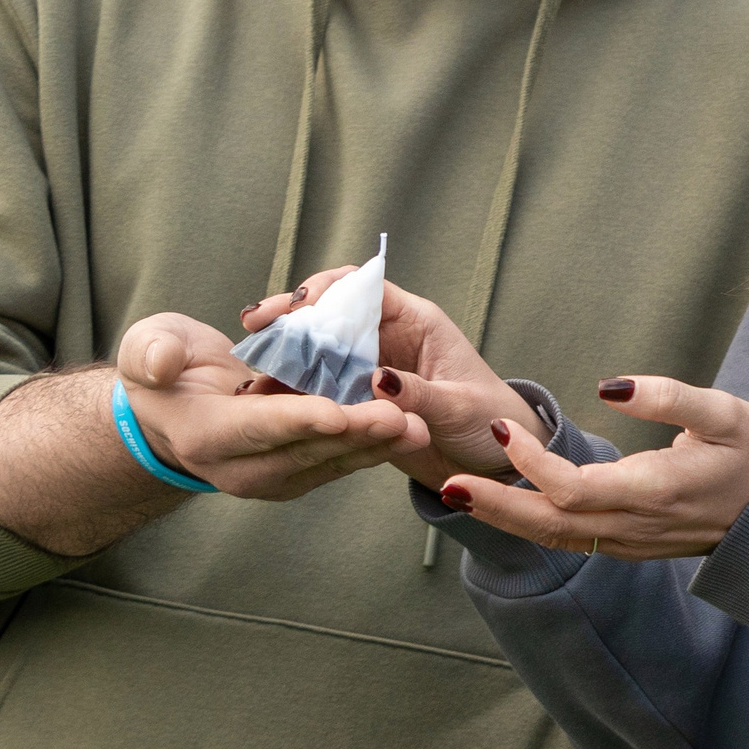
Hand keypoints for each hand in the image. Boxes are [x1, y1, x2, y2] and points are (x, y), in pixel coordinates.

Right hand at [115, 310, 431, 500]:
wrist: (167, 410)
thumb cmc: (158, 368)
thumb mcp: (145, 348)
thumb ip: (151, 353)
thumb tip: (163, 363)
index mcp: (204, 434)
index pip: (259, 426)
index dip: (300, 418)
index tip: (339, 411)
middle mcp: (237, 467)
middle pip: (305, 448)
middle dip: (357, 433)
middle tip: (404, 417)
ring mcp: (266, 476)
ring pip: (328, 459)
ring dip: (375, 446)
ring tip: (419, 428)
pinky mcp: (290, 473)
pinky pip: (334, 461)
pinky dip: (368, 448)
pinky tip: (405, 431)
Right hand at [240, 267, 544, 487]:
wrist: (496, 462)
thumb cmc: (491, 421)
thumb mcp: (459, 407)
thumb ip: (418, 393)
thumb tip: (377, 379)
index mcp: (415, 321)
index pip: (363, 287)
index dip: (326, 289)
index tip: (295, 306)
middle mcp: (388, 338)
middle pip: (331, 313)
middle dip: (291, 316)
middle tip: (255, 327)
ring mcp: (369, 368)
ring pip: (318, 349)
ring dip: (286, 355)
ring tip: (252, 367)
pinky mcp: (358, 400)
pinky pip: (320, 387)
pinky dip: (295, 390)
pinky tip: (268, 399)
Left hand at [436, 376, 748, 558]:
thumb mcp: (726, 413)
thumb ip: (669, 396)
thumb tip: (611, 385)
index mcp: (652, 491)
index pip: (572, 489)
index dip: (531, 463)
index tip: (504, 428)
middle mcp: (633, 525)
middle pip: (548, 525)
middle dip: (496, 505)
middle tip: (449, 482)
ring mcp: (629, 542)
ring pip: (554, 538)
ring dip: (506, 518)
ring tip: (461, 492)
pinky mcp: (628, 544)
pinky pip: (570, 539)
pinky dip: (531, 524)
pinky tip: (506, 503)